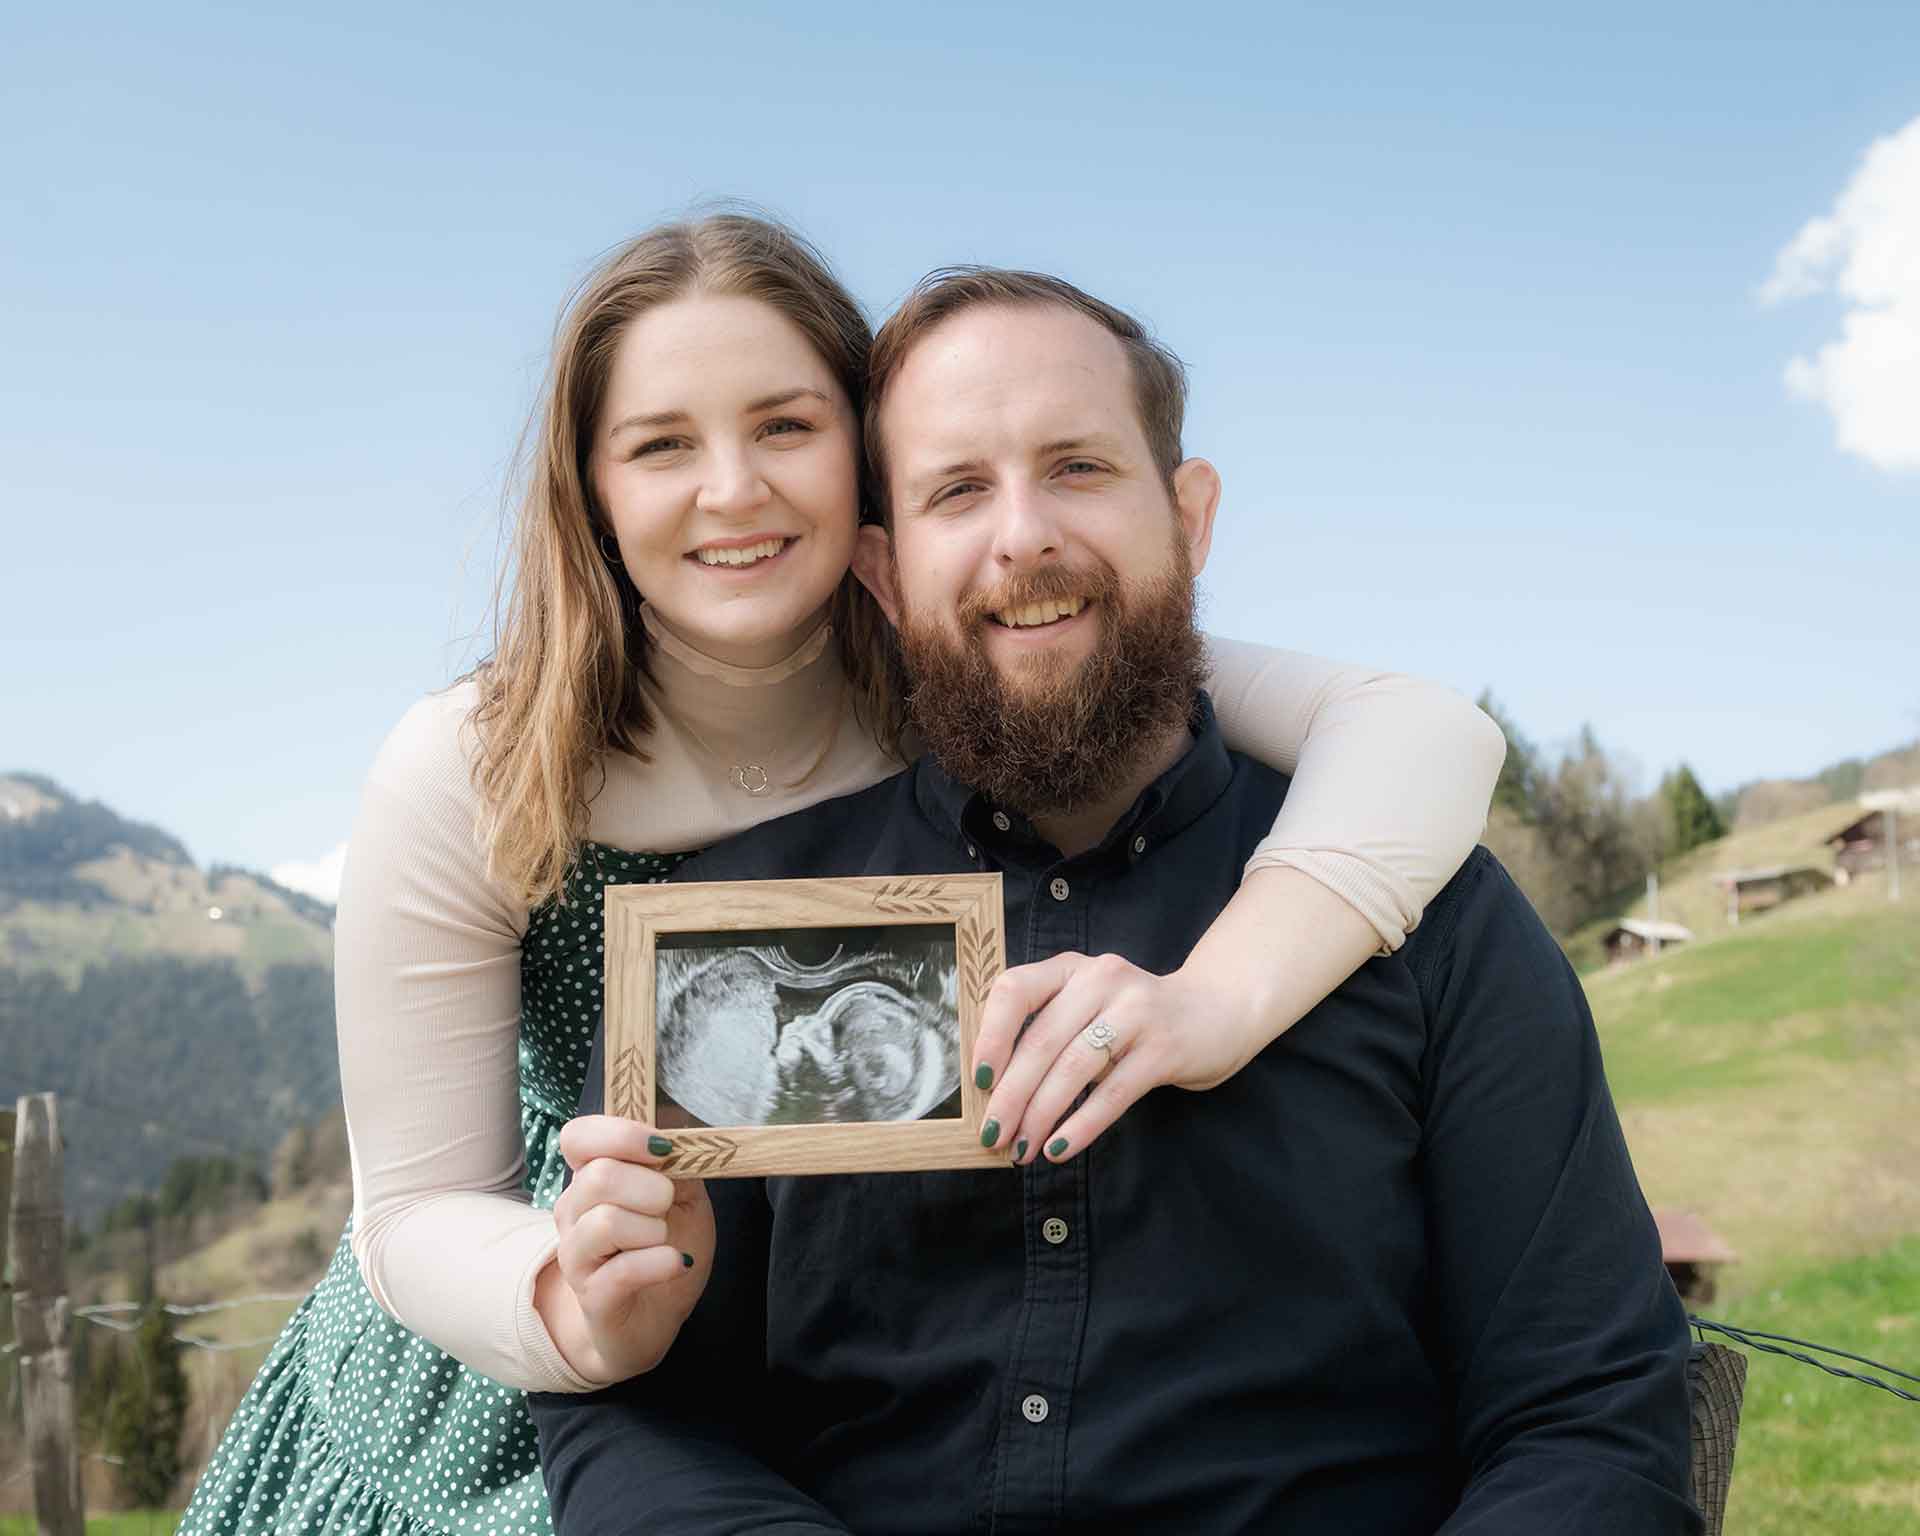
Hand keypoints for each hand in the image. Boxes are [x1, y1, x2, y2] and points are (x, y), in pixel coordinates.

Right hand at [542, 1115, 714, 1383]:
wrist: (654, 1317)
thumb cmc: (665, 1247)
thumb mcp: (685, 1197)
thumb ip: (681, 1164)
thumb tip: (680, 1132)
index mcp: (591, 1178)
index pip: (578, 1137)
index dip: (620, 1134)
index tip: (662, 1150)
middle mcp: (574, 1213)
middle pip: (599, 1177)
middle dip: (651, 1187)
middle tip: (668, 1205)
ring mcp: (578, 1257)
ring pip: (607, 1222)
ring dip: (653, 1228)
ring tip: (665, 1240)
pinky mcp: (593, 1297)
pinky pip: (624, 1270)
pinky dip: (661, 1262)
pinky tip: (678, 1263)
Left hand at [970, 951, 1259, 1165]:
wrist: (1217, 1010)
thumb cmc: (1134, 1017)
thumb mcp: (1088, 1006)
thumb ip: (1047, 1029)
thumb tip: (994, 1090)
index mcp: (1070, 968)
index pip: (1014, 989)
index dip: (991, 1036)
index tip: (980, 1082)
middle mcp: (1100, 979)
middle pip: (1042, 1041)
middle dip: (1011, 1096)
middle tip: (992, 1135)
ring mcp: (1135, 1011)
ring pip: (1074, 1068)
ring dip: (1041, 1115)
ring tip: (1022, 1148)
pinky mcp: (1163, 1047)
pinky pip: (1113, 1093)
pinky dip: (1081, 1126)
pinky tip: (1060, 1149)